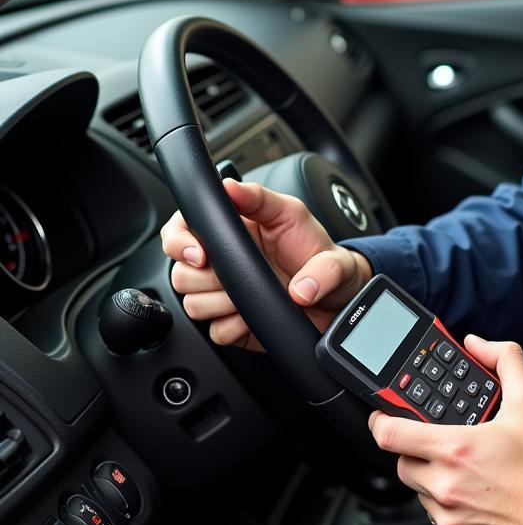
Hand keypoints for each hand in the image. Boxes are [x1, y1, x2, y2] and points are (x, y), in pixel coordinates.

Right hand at [160, 179, 372, 349]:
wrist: (341, 297)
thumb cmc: (322, 254)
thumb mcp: (301, 218)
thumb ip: (267, 202)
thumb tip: (237, 192)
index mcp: (231, 231)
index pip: (181, 228)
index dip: (180, 241)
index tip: (201, 253)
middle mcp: (224, 262)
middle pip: (179, 272)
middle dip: (206, 277)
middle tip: (240, 275)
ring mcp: (227, 295)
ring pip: (192, 303)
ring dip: (221, 303)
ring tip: (255, 293)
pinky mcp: (235, 323)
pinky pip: (215, 331)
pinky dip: (234, 327)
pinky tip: (256, 316)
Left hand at [369, 336, 522, 524]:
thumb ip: (504, 361)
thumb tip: (480, 345)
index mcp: (455, 449)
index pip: (391, 435)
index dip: (381, 421)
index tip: (383, 416)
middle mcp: (445, 485)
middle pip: (403, 463)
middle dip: (417, 451)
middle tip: (443, 444)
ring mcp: (449, 516)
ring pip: (420, 492)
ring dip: (434, 479)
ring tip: (467, 471)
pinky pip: (439, 518)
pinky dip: (450, 506)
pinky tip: (476, 496)